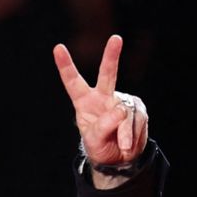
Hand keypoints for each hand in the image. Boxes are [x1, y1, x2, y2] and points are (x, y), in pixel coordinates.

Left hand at [54, 35, 148, 169]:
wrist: (118, 158)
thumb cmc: (100, 146)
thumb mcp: (95, 140)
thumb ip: (104, 126)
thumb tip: (121, 110)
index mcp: (84, 102)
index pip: (73, 82)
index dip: (65, 65)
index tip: (58, 48)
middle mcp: (103, 97)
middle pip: (107, 74)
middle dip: (112, 56)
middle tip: (116, 38)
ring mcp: (121, 100)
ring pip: (125, 112)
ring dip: (125, 133)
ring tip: (123, 148)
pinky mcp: (136, 107)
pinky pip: (138, 119)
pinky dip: (134, 134)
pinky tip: (129, 144)